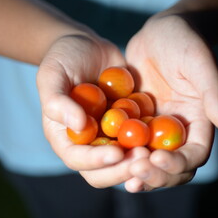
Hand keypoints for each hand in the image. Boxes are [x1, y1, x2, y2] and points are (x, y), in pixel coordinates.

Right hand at [37, 34, 147, 187]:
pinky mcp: (130, 125)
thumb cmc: (63, 60)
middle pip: (104, 170)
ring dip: (141, 161)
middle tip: (143, 157)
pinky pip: (143, 139)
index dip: (96, 161)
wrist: (87, 47)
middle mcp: (89, 142)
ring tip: (157, 152)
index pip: (78, 159)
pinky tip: (166, 136)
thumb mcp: (51, 75)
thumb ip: (57, 102)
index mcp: (66, 137)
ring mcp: (111, 135)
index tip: (117, 152)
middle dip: (123, 168)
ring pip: (126, 161)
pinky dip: (153, 143)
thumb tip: (78, 126)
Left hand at [124, 14, 217, 191]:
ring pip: (148, 161)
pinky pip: (127, 144)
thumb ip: (214, 92)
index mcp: (198, 123)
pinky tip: (103, 153)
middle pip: (171, 168)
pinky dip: (118, 153)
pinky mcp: (136, 122)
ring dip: (135, 171)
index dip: (178, 164)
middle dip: (155, 174)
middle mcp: (177, 132)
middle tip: (135, 170)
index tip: (158, 159)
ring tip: (119, 169)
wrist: (161, 31)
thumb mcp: (200, 63)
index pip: (194, 155)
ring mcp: (155, 129)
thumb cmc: (185, 42)